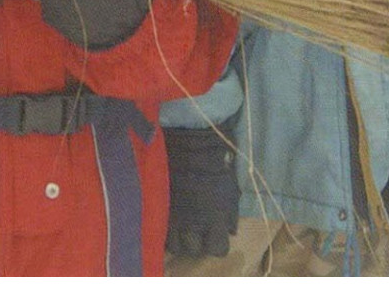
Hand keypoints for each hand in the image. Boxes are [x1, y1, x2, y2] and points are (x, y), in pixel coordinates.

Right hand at [164, 127, 238, 256]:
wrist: (188, 138)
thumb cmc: (215, 159)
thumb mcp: (230, 187)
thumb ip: (229, 213)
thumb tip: (229, 230)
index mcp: (215, 219)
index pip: (218, 250)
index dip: (217, 243)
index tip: (216, 235)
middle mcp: (194, 224)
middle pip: (195, 250)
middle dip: (197, 243)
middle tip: (197, 230)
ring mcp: (174, 217)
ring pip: (176, 245)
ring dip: (180, 239)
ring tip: (182, 227)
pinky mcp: (158, 206)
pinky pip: (160, 230)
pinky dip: (165, 229)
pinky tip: (169, 219)